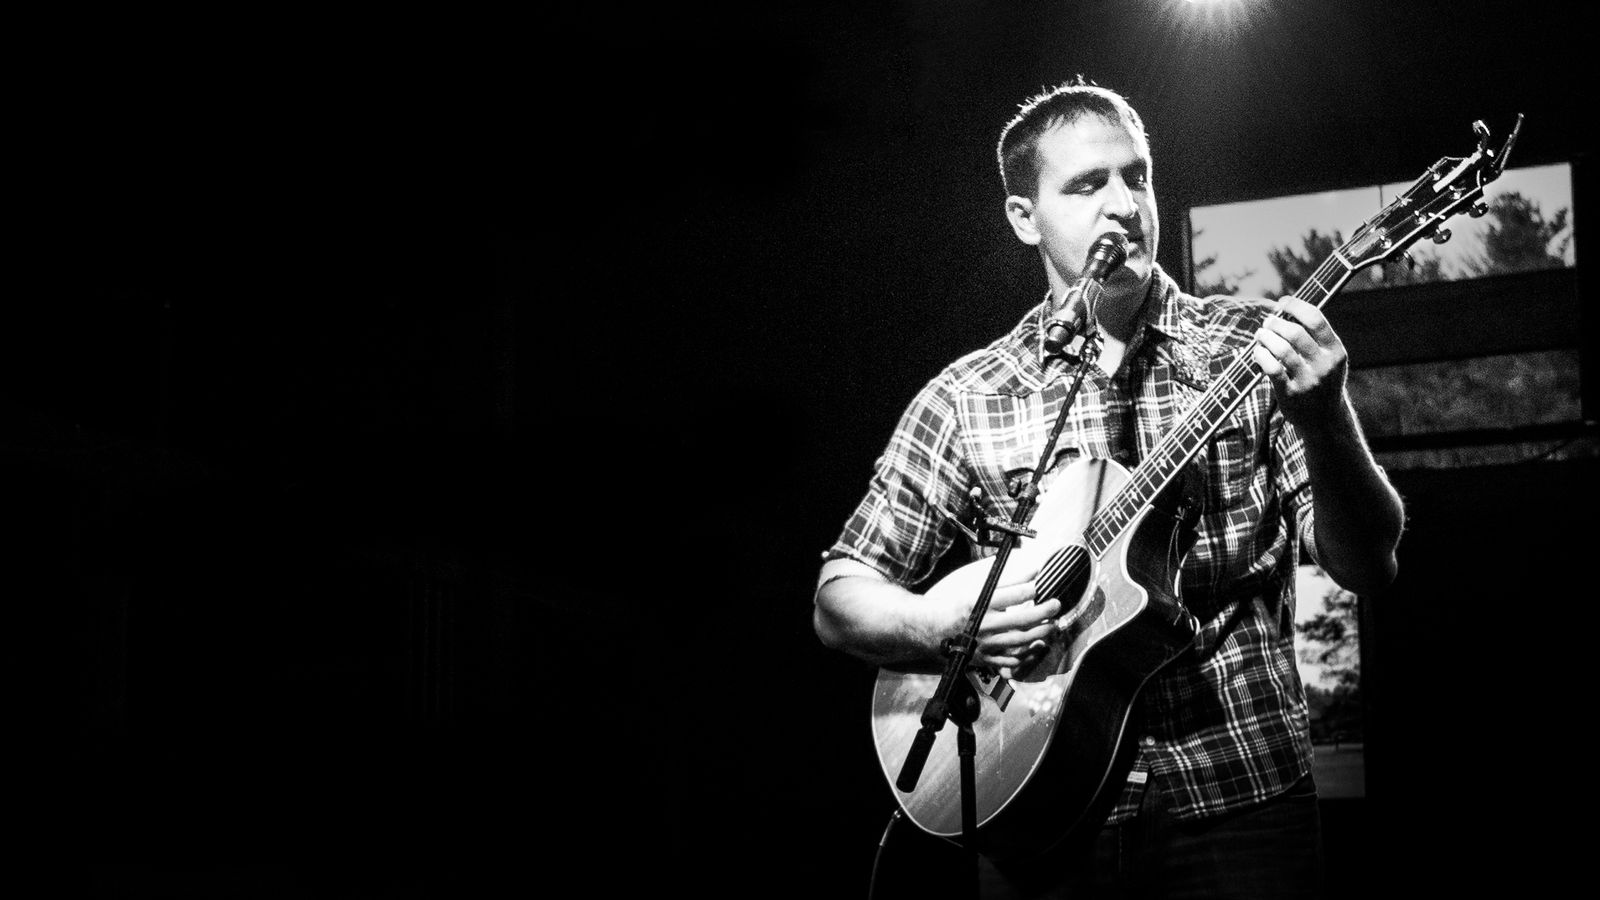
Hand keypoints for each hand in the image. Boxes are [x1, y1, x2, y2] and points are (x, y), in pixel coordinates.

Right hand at [925, 554, 1060, 675]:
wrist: (935, 629)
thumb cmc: (958, 606)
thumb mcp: (978, 589)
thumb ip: (1008, 582)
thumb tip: (1033, 572)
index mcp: (980, 604)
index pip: (1012, 596)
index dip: (1030, 589)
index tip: (1041, 584)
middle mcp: (983, 625)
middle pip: (1021, 621)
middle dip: (1043, 613)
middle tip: (1056, 605)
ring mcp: (985, 644)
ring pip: (1020, 642)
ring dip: (1040, 633)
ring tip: (1053, 625)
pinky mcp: (986, 658)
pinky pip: (1010, 661)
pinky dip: (1026, 655)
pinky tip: (1036, 645)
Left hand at [1252, 297, 1347, 426]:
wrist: (1325, 419)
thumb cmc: (1322, 381)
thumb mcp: (1329, 359)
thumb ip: (1315, 338)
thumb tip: (1287, 308)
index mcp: (1336, 351)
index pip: (1316, 319)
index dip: (1296, 306)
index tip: (1283, 302)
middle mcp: (1324, 365)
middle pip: (1295, 333)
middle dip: (1276, 323)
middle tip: (1267, 322)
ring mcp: (1308, 380)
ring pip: (1282, 349)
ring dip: (1266, 337)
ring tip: (1260, 334)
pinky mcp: (1291, 394)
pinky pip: (1271, 369)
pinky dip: (1261, 355)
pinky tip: (1257, 352)